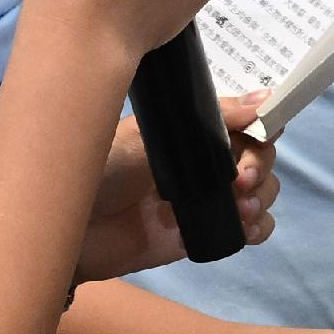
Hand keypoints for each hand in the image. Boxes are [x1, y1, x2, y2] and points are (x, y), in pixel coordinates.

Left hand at [79, 90, 279, 280]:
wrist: (70, 232)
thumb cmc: (101, 171)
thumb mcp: (149, 135)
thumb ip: (207, 118)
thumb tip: (264, 99)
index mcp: (189, 131)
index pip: (243, 122)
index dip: (261, 128)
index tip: (262, 136)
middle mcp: (202, 162)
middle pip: (258, 157)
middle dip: (260, 167)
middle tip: (240, 182)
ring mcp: (203, 199)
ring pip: (259, 193)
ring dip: (262, 198)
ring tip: (242, 210)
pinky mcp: (200, 234)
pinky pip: (246, 230)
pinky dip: (257, 229)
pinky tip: (246, 230)